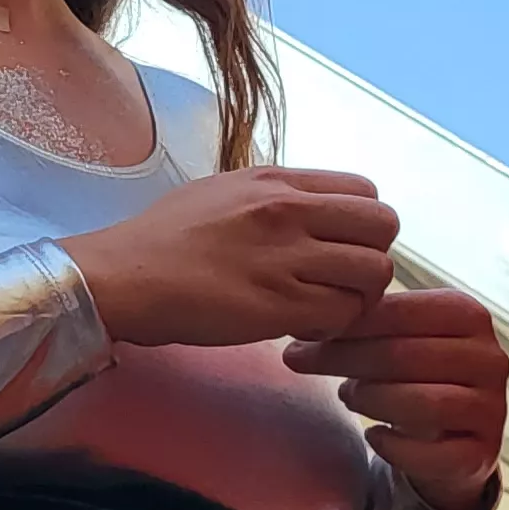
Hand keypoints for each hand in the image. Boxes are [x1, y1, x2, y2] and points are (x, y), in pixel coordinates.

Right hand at [58, 167, 399, 351]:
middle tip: (342, 282)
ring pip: (373, 274)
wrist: (124, 276)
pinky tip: (300, 328)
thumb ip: (275, 195)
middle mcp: (288, 211)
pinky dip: (331, 328)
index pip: (366, 190)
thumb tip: (314, 210)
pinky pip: (342, 315)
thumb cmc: (164, 238)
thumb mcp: (224, 190)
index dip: (362, 225)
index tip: (339, 247)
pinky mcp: (277, 305)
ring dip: (357, 299)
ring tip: (321, 308)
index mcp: (277, 181)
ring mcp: (285, 257)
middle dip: (372, 258)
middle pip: (383, 227)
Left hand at [285, 289, 508, 509]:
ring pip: (423, 403)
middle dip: (345, 359)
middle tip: (299, 362)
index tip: (301, 335)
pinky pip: (433, 454)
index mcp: (468, 316)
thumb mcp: (395, 339)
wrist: (451, 436)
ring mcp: (492, 409)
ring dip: (371, 400)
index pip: (402, 313)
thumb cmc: (413, 374)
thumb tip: (301, 327)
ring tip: (346, 395)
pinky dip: (395, 446)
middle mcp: (489, 359)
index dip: (348, 325)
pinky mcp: (483, 454)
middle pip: (406, 356)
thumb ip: (362, 325)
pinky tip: (373, 436)